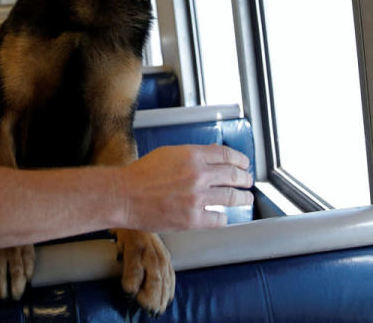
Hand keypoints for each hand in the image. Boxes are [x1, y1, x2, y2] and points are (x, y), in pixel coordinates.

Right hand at [120, 144, 253, 231]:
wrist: (125, 196)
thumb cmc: (141, 175)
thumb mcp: (168, 154)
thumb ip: (191, 155)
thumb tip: (211, 157)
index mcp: (192, 156)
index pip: (226, 155)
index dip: (240, 159)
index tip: (244, 164)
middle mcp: (198, 175)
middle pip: (234, 175)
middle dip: (245, 179)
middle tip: (248, 182)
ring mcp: (197, 198)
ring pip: (232, 197)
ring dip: (243, 198)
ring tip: (246, 199)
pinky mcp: (193, 218)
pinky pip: (219, 218)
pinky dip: (223, 217)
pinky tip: (223, 216)